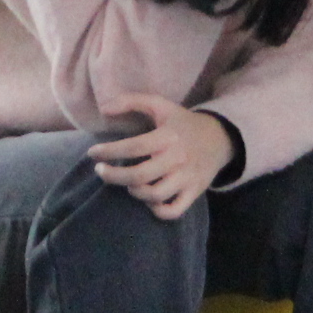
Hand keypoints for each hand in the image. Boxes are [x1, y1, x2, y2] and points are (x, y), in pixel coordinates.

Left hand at [93, 93, 236, 221]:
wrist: (220, 138)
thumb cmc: (182, 123)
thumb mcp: (160, 105)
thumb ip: (131, 101)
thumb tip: (103, 108)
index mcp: (168, 137)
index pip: (133, 147)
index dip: (108, 151)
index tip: (93, 153)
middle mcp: (177, 159)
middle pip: (139, 176)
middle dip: (113, 176)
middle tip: (101, 171)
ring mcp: (187, 178)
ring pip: (154, 195)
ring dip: (134, 192)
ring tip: (126, 183)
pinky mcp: (194, 192)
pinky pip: (173, 211)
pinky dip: (157, 210)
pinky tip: (148, 200)